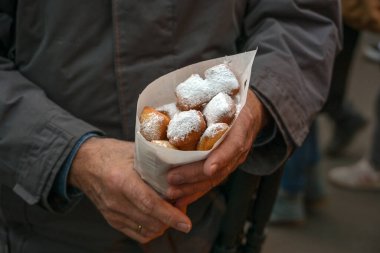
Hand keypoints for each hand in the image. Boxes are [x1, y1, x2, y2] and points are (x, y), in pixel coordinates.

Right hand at [68, 138, 191, 243]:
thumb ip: (156, 163)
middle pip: (150, 221)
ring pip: (146, 231)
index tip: (186, 223)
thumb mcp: (135, 152)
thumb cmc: (112, 153)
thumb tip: (183, 171)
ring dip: (163, 225)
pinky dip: (153, 229)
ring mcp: (112, 213)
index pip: (149, 204)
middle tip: (182, 208)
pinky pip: (138, 234)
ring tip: (171, 211)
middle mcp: (116, 200)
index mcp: (122, 180)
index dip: (170, 215)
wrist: (84, 163)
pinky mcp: (112, 220)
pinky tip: (158, 218)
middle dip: (172, 220)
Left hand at [166, 90, 267, 207]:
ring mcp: (234, 159)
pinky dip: (196, 192)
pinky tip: (180, 200)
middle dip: (195, 176)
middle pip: (220, 168)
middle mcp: (239, 147)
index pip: (234, 145)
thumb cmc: (235, 99)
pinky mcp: (227, 166)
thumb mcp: (229, 92)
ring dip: (192, 188)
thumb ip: (211, 96)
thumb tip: (176, 93)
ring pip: (215, 179)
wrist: (254, 111)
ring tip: (172, 194)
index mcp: (242, 126)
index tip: (209, 168)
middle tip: (172, 180)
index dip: (222, 157)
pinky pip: (212, 182)